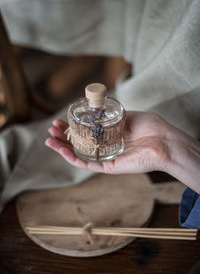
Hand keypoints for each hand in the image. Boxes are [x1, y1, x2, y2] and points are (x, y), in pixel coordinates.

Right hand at [45, 111, 171, 173]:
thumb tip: (100, 109)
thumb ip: (114, 115)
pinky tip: (62, 150)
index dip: (74, 126)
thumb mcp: (130, 115)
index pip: (87, 132)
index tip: (63, 119)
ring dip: (63, 148)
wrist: (164, 141)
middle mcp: (107, 147)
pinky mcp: (109, 167)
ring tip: (49, 140)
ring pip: (80, 154)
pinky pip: (88, 163)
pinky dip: (73, 158)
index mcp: (111, 135)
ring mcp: (107, 157)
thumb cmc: (152, 127)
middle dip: (64, 136)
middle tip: (52, 129)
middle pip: (80, 143)